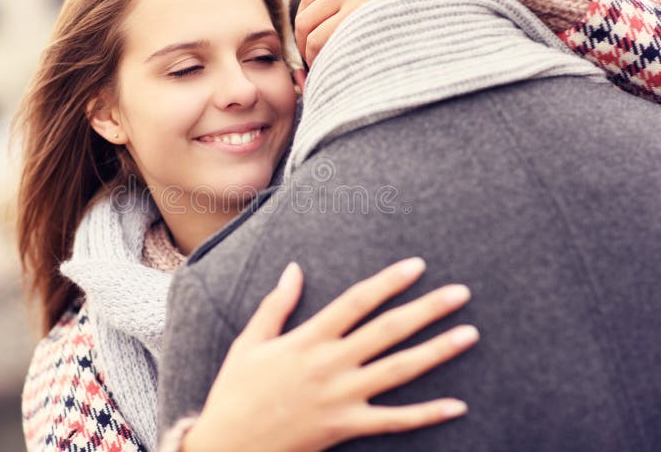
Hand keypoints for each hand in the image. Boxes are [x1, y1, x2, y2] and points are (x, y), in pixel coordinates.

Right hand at [182, 257, 477, 451]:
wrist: (229, 444)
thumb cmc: (236, 390)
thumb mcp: (250, 341)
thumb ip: (276, 304)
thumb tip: (293, 268)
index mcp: (308, 338)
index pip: (357, 301)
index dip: (389, 281)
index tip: (417, 266)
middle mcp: (331, 364)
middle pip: (388, 330)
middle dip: (427, 309)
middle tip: (461, 293)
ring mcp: (342, 397)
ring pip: (399, 370)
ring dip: (437, 351)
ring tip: (469, 334)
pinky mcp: (346, 427)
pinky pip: (394, 421)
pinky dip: (427, 414)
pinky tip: (458, 406)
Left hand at [295, 0, 493, 64]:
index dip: (303, 24)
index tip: (309, 40)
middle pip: (305, 21)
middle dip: (302, 44)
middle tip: (312, 62)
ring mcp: (359, 7)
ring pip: (316, 39)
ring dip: (314, 59)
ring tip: (325, 72)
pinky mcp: (372, 28)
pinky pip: (337, 50)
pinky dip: (331, 63)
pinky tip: (340, 73)